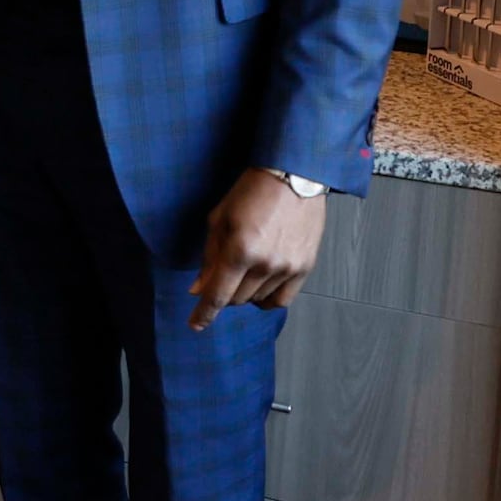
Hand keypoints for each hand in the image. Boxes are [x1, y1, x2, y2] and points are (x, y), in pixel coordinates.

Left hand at [190, 169, 328, 330]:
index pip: (217, 295)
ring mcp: (287, 268)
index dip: (204, 314)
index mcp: (239, 250)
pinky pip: (282, 300)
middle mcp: (265, 264)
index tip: (195, 325)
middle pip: (236, 299)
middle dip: (224, 292)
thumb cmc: (251, 192)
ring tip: (247, 267)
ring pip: (258, 300)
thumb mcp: (219, 220)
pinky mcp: (305, 267)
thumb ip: (209, 258)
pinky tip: (262, 285)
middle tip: (225, 273)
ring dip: (246, 292)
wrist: (293, 175)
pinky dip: (268, 298)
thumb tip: (198, 289)